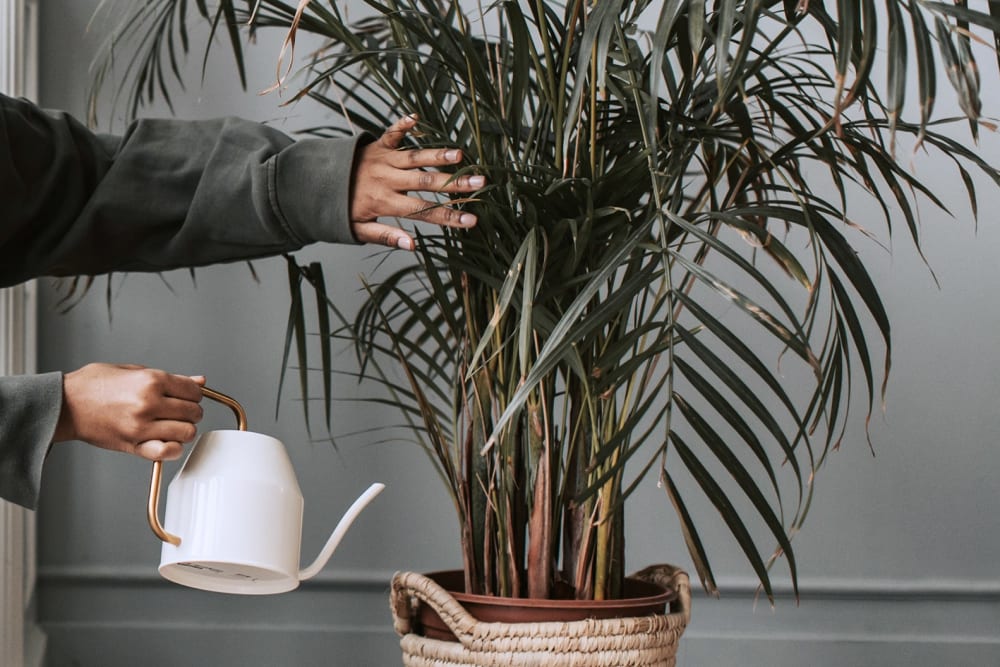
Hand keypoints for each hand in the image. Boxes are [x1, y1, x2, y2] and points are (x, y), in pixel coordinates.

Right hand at [54, 363, 205, 461]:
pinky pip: (168, 452)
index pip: (194, 391)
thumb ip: (170, 378)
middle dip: (191, 411)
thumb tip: (199, 381)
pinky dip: (173, 449)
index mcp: (151, 381)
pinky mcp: (133, 445)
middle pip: (193, 412)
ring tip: (173, 425)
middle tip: (180, 411)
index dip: (195, 394)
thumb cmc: (93, 385)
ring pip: (187, 432)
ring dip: (184, 430)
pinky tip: (167, 441)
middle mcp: (149, 404)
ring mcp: (142, 426)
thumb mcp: (133, 370)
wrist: (64, 405)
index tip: (189, 396)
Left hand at [349, 114, 484, 249]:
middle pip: (425, 182)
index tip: (472, 220)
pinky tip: (416, 117)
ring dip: (437, 155)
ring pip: (414, 157)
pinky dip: (402, 124)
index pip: (423, 211)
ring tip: (461, 155)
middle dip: (455, 184)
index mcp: (385, 202)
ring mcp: (383, 160)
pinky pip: (392, 133)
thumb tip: (413, 246)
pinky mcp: (377, 145)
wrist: (314, 185)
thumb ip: (386, 236)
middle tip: (480, 183)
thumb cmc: (341, 209)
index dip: (449, 216)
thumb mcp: (359, 229)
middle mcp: (386, 179)